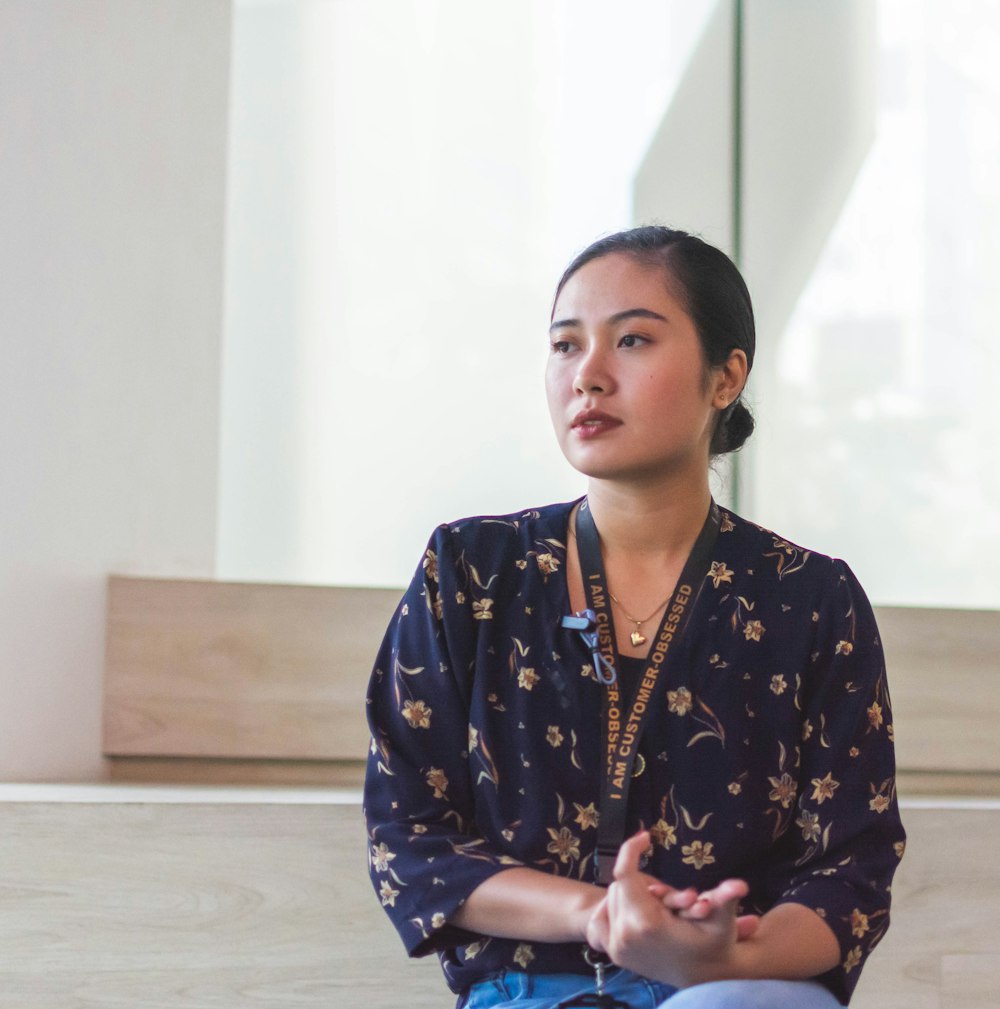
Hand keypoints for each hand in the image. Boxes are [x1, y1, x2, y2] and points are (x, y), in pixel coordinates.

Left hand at [585, 831, 751, 986]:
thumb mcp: (721, 920)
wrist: (704, 978)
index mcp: (646, 923)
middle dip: (641, 880)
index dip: (632, 849)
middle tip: (666, 892)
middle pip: (620, 883)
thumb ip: (725, 898)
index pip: (624, 873)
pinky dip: (615, 907)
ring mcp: (617, 947)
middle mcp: (625, 935)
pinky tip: (636, 910)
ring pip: (612, 896)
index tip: (645, 836)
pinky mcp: (614, 953)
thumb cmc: (714, 945)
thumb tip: (740, 885)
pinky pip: (602, 915)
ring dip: (632, 893)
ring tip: (658, 904)